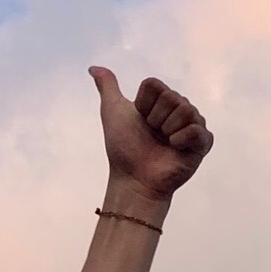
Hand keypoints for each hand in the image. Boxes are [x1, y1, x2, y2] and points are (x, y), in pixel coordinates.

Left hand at [90, 66, 213, 202]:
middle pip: (171, 96)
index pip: (156, 86)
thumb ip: (108, 87)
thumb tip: (93, 67)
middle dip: (155, 118)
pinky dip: (182, 139)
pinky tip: (174, 149)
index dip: (143, 104)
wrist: (134, 179)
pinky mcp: (203, 142)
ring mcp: (192, 125)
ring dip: (167, 130)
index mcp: (161, 101)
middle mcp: (179, 110)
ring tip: (163, 144)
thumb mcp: (113, 112)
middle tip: (151, 136)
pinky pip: (197, 129)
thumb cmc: (123, 148)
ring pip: (186, 110)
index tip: (139, 121)